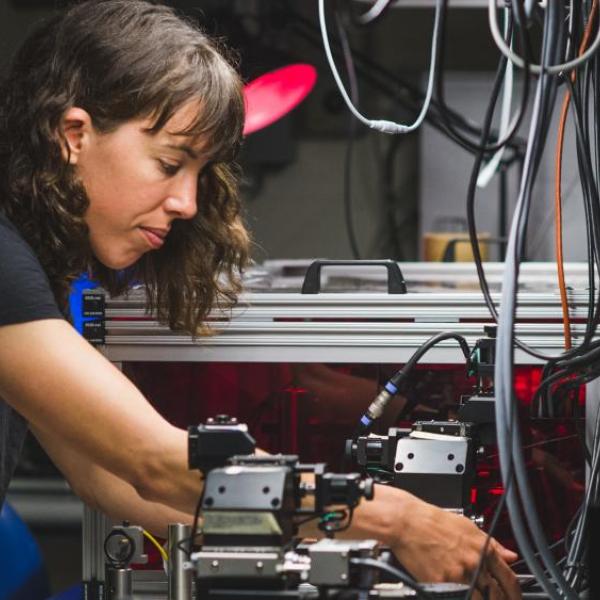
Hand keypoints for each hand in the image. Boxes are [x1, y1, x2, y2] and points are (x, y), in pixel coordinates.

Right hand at [351, 485, 521, 599]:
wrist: (407, 521)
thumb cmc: (432, 520)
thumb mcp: (467, 526)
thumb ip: (491, 543)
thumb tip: (510, 555)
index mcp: (483, 548)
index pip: (509, 578)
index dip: (515, 593)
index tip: (515, 597)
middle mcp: (474, 563)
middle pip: (496, 594)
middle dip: (498, 599)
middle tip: (493, 597)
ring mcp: (459, 575)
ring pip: (478, 599)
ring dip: (478, 598)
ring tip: (473, 594)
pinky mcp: (442, 584)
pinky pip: (456, 597)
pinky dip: (458, 596)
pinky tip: (456, 593)